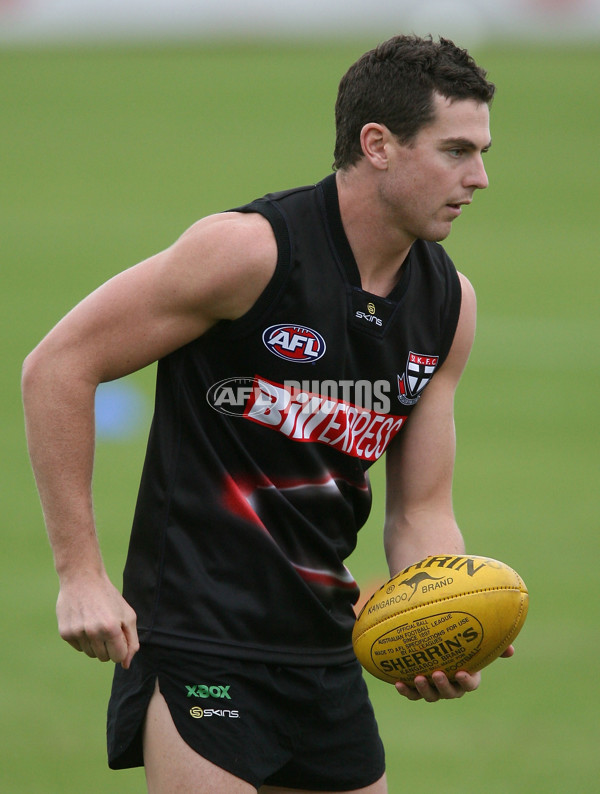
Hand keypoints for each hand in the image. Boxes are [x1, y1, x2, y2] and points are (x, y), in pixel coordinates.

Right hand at [56, 573, 139, 668]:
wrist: (82, 579)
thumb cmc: (109, 598)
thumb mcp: (128, 615)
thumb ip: (132, 641)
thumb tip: (126, 665)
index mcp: (111, 628)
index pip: (118, 657)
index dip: (120, 649)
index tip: (119, 637)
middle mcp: (93, 632)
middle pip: (104, 658)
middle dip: (108, 647)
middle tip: (106, 627)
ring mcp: (77, 633)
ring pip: (90, 654)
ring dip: (95, 644)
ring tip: (95, 623)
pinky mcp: (65, 633)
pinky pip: (79, 648)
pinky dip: (83, 639)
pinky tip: (84, 621)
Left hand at [394, 645, 514, 701]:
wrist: (431, 635)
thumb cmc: (457, 636)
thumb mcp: (473, 637)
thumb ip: (492, 642)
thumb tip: (511, 650)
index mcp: (467, 675)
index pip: (470, 684)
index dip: (467, 681)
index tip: (461, 672)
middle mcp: (451, 684)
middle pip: (450, 693)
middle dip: (443, 686)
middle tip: (436, 673)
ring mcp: (433, 686)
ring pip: (431, 696)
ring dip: (424, 690)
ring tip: (417, 677)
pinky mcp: (415, 685)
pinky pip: (411, 693)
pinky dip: (405, 690)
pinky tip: (397, 683)